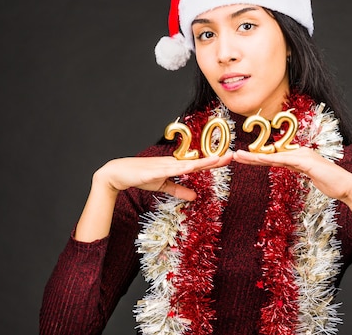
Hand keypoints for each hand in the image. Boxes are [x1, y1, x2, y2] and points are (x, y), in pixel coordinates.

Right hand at [94, 153, 233, 200]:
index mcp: (177, 166)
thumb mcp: (164, 186)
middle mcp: (173, 163)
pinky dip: (180, 168)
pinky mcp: (154, 171)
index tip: (229, 159)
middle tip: (232, 155)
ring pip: (187, 164)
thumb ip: (179, 190)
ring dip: (202, 161)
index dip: (214, 162)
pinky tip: (190, 167)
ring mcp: (164, 165)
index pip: (199, 165)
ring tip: (218, 159)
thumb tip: (195, 196)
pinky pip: (169, 170)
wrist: (119, 173)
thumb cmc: (142, 176)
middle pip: (198, 162)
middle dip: (215, 159)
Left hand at [232, 148, 351, 227]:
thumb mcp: (311, 177)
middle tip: (234, 155)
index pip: (274, 158)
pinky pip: (286, 160)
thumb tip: (290, 167)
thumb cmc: (332, 184)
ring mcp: (304, 156)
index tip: (243, 159)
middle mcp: (299, 154)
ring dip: (256, 157)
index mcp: (299, 157)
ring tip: (240, 156)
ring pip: (275, 156)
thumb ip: (300, 170)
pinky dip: (273, 159)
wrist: (348, 186)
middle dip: (251, 156)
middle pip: (271, 155)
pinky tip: (261, 159)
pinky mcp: (308, 162)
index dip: (258, 158)